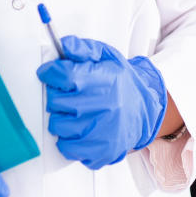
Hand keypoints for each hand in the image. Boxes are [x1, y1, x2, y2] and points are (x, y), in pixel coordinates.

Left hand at [36, 36, 166, 169]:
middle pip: (55, 102)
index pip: (64, 75)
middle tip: (68, 93)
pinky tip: (80, 129)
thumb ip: (84, 49)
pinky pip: (67, 148)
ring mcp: (102, 131)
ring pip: (58, 125)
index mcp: (104, 80)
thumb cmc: (122, 83)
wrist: (146, 110)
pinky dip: (68, 139)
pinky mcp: (100, 151)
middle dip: (56, 95)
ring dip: (61, 118)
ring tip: (75, 112)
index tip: (50, 72)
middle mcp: (104, 106)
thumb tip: (64, 45)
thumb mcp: (107, 57)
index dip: (50, 72)